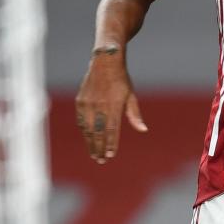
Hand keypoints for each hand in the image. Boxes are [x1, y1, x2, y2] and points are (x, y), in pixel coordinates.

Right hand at [74, 46, 147, 162]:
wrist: (105, 62)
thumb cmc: (121, 80)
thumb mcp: (131, 96)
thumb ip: (134, 114)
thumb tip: (143, 130)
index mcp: (114, 105)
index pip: (111, 130)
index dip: (110, 144)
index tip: (110, 156)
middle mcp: (99, 105)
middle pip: (98, 133)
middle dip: (99, 148)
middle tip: (101, 160)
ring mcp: (88, 103)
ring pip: (88, 129)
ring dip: (90, 143)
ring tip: (94, 154)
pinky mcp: (80, 101)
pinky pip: (81, 120)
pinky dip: (84, 131)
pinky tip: (88, 138)